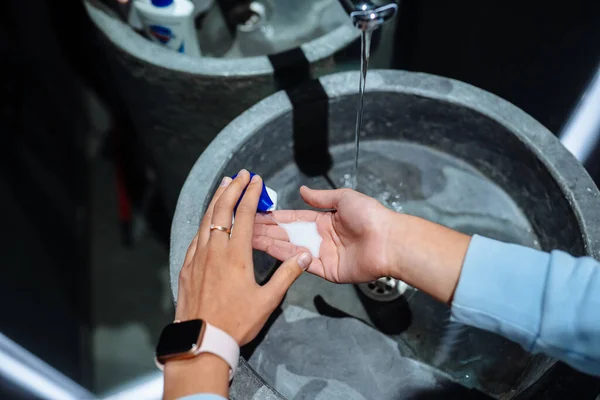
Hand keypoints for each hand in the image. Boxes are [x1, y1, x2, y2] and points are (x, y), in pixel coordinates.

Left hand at [175, 170, 312, 345]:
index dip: (251, 195)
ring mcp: (198, 257)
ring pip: (206, 220)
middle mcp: (215, 250)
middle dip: (232, 188)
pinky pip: (196, 236)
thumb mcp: (267, 301)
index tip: (256, 180)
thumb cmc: (236, 322)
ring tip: (224, 185)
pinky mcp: (187, 267)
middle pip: (222, 210)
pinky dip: (204, 221)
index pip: (244, 216)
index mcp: (236, 255)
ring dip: (216, 200)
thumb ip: (287, 275)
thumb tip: (304, 255)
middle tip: (241, 174)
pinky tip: (208, 220)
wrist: (201, 340)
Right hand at [253, 186, 396, 282]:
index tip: (256, 215)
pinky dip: (286, 258)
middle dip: (266, 231)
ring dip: (270, 244)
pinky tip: (269, 250)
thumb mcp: (344, 198)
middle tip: (242, 227)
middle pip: (287, 235)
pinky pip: (302, 264)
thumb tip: (302, 190)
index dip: (274, 217)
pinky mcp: (326, 271)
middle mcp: (320, 238)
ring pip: (290, 250)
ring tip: (248, 239)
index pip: (293, 218)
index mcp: (324, 220)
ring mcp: (322, 255)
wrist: (389, 241)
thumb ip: (321, 197)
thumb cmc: (370, 216)